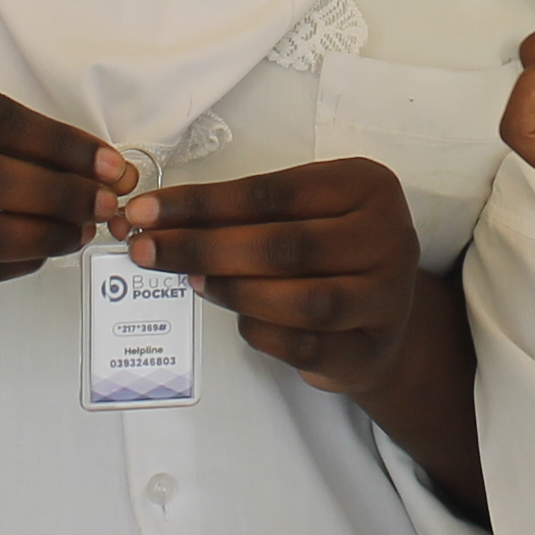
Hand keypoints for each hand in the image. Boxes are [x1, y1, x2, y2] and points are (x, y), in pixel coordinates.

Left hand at [120, 157, 430, 398]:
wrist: (383, 321)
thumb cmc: (330, 254)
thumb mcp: (303, 214)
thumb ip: (246, 215)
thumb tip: (159, 222)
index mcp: (367, 185)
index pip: (273, 191)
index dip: (203, 203)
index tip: (146, 211)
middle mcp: (388, 236)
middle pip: (286, 245)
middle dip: (205, 247)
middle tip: (148, 250)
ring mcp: (387, 297)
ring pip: (302, 300)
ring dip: (235, 290)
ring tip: (192, 281)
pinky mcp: (372, 349)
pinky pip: (306, 345)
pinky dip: (261, 331)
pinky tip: (236, 318)